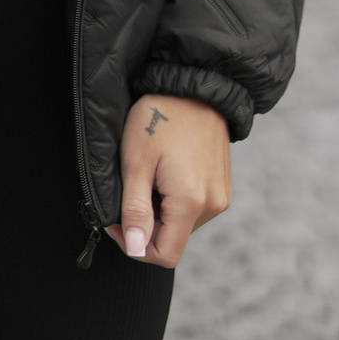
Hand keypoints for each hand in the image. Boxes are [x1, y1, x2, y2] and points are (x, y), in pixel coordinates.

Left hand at [107, 94, 230, 268]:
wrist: (192, 84)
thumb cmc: (159, 117)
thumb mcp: (136, 163)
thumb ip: (135, 210)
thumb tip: (135, 249)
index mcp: (192, 202)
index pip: (164, 255)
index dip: (135, 245)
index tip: (117, 220)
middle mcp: (213, 204)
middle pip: (172, 239)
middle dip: (146, 225)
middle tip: (131, 189)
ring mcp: (221, 194)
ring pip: (182, 224)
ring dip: (160, 211)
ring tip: (151, 174)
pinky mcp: (222, 184)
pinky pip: (194, 207)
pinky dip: (174, 199)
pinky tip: (166, 170)